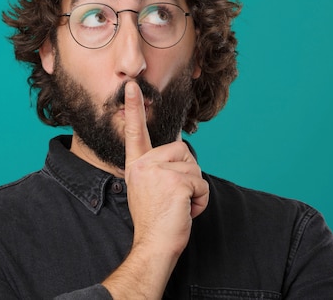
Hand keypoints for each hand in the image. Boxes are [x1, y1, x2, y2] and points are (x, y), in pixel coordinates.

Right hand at [103, 81, 208, 298]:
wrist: (154, 246)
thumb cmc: (155, 222)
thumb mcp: (151, 189)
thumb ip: (160, 169)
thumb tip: (181, 151)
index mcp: (137, 165)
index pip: (135, 132)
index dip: (134, 107)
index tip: (131, 85)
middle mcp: (144, 164)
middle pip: (182, 150)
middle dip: (188, 174)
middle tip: (173, 199)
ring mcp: (158, 172)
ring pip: (194, 168)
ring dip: (195, 190)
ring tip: (178, 207)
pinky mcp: (176, 182)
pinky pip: (201, 184)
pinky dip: (200, 201)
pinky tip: (185, 212)